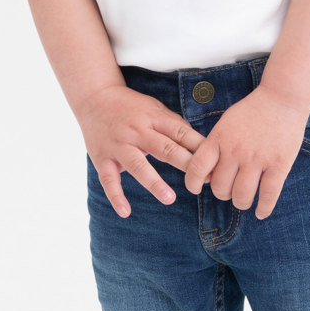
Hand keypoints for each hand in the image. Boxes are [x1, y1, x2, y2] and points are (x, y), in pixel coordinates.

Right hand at [79, 83, 208, 218]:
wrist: (94, 98)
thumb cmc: (131, 106)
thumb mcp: (155, 108)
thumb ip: (174, 125)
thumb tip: (201, 144)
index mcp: (153, 118)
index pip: (180, 133)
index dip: (198, 147)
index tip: (215, 162)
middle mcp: (136, 132)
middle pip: (163, 149)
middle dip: (184, 164)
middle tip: (201, 181)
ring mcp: (118, 145)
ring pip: (138, 165)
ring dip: (154, 183)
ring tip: (169, 199)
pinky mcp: (102, 158)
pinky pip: (109, 180)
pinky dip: (116, 196)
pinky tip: (125, 212)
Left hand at [182, 86, 309, 220]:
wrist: (282, 98)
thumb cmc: (252, 111)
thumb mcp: (226, 124)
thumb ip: (215, 146)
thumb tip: (207, 176)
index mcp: (219, 139)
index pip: (197, 168)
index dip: (192, 183)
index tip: (197, 189)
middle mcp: (235, 151)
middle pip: (220, 188)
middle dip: (223, 193)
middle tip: (230, 190)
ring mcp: (257, 158)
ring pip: (242, 196)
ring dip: (241, 202)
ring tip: (244, 200)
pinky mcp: (278, 164)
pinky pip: (268, 195)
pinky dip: (264, 208)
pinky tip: (261, 212)